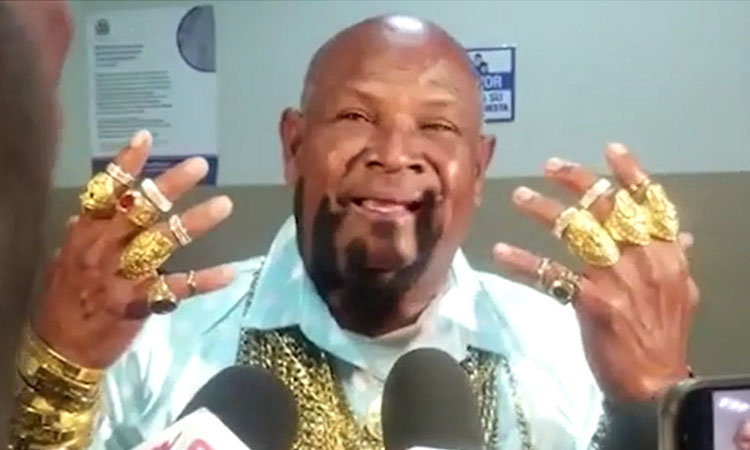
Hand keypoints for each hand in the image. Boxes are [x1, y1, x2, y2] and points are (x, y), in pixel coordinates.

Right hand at [34, 131, 235, 367]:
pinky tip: (230, 273)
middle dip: (170, 185)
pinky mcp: (139, 303)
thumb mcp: (65, 260)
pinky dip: (204, 281)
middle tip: (199, 165)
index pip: (104, 192)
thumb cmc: (65, 300)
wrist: (60, 349)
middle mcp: (103, 249)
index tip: (147, 138)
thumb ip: (82, 233)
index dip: (125, 164)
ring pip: (161, 242)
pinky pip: (176, 289)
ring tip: (224, 206)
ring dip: (195, 222)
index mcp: (85, 234)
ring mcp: (122, 276)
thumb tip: (86, 210)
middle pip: (139, 209)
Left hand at [492, 143, 698, 400]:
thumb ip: (676, 259)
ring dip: (543, 210)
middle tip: (548, 165)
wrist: (656, 382)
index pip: (650, 202)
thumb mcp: (681, 292)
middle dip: (575, 180)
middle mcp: (641, 257)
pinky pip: (549, 274)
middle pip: (605, 206)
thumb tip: (681, 235)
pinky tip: (500, 251)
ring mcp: (615, 278)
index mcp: (665, 252)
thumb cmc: (663, 336)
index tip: (609, 148)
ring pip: (575, 231)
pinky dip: (522, 261)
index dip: (629, 172)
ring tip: (518, 196)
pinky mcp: (590, 300)